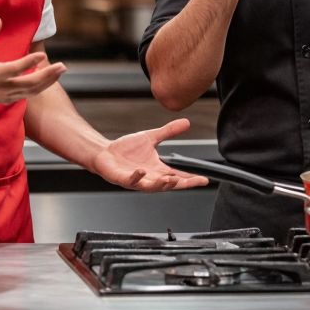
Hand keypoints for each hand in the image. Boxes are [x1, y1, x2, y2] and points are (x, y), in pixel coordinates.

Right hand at [0, 17, 66, 102]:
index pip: (13, 70)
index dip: (28, 63)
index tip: (42, 55)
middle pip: (28, 84)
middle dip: (47, 75)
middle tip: (62, 66)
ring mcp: (3, 96)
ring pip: (30, 92)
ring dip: (47, 81)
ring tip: (60, 70)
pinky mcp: (6, 99)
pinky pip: (27, 95)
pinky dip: (39, 87)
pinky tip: (49, 78)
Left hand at [90, 118, 211, 190]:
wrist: (105, 153)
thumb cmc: (126, 149)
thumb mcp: (151, 137)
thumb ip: (169, 131)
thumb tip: (186, 122)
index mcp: (158, 170)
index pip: (178, 176)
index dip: (191, 179)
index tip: (204, 180)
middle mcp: (149, 178)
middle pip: (169, 185)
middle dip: (181, 184)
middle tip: (192, 181)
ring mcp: (137, 180)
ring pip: (152, 187)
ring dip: (161, 184)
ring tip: (170, 178)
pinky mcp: (122, 179)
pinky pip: (131, 181)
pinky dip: (137, 177)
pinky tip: (141, 171)